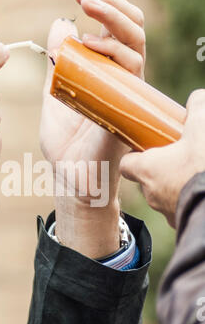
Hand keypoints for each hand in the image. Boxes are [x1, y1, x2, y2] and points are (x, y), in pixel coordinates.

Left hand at [41, 0, 145, 257]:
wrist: (71, 176)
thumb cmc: (65, 141)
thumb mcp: (56, 92)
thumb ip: (58, 60)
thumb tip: (60, 23)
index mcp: (106, 73)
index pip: (116, 30)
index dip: (106, 4)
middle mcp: (121, 79)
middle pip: (131, 29)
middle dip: (110, 2)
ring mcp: (126, 92)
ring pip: (135, 43)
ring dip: (112, 16)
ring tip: (86, 2)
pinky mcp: (126, 107)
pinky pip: (131, 71)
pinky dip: (113, 51)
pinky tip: (89, 40)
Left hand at [120, 89, 204, 227]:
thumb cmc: (202, 166)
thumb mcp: (202, 128)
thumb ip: (196, 108)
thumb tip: (196, 99)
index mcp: (148, 169)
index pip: (126, 164)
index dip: (134, 156)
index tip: (147, 147)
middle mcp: (151, 193)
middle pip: (148, 179)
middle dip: (161, 169)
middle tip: (180, 157)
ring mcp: (167, 212)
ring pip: (166, 196)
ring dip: (176, 185)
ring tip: (195, 173)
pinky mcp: (183, 224)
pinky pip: (182, 208)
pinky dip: (188, 200)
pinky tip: (200, 190)